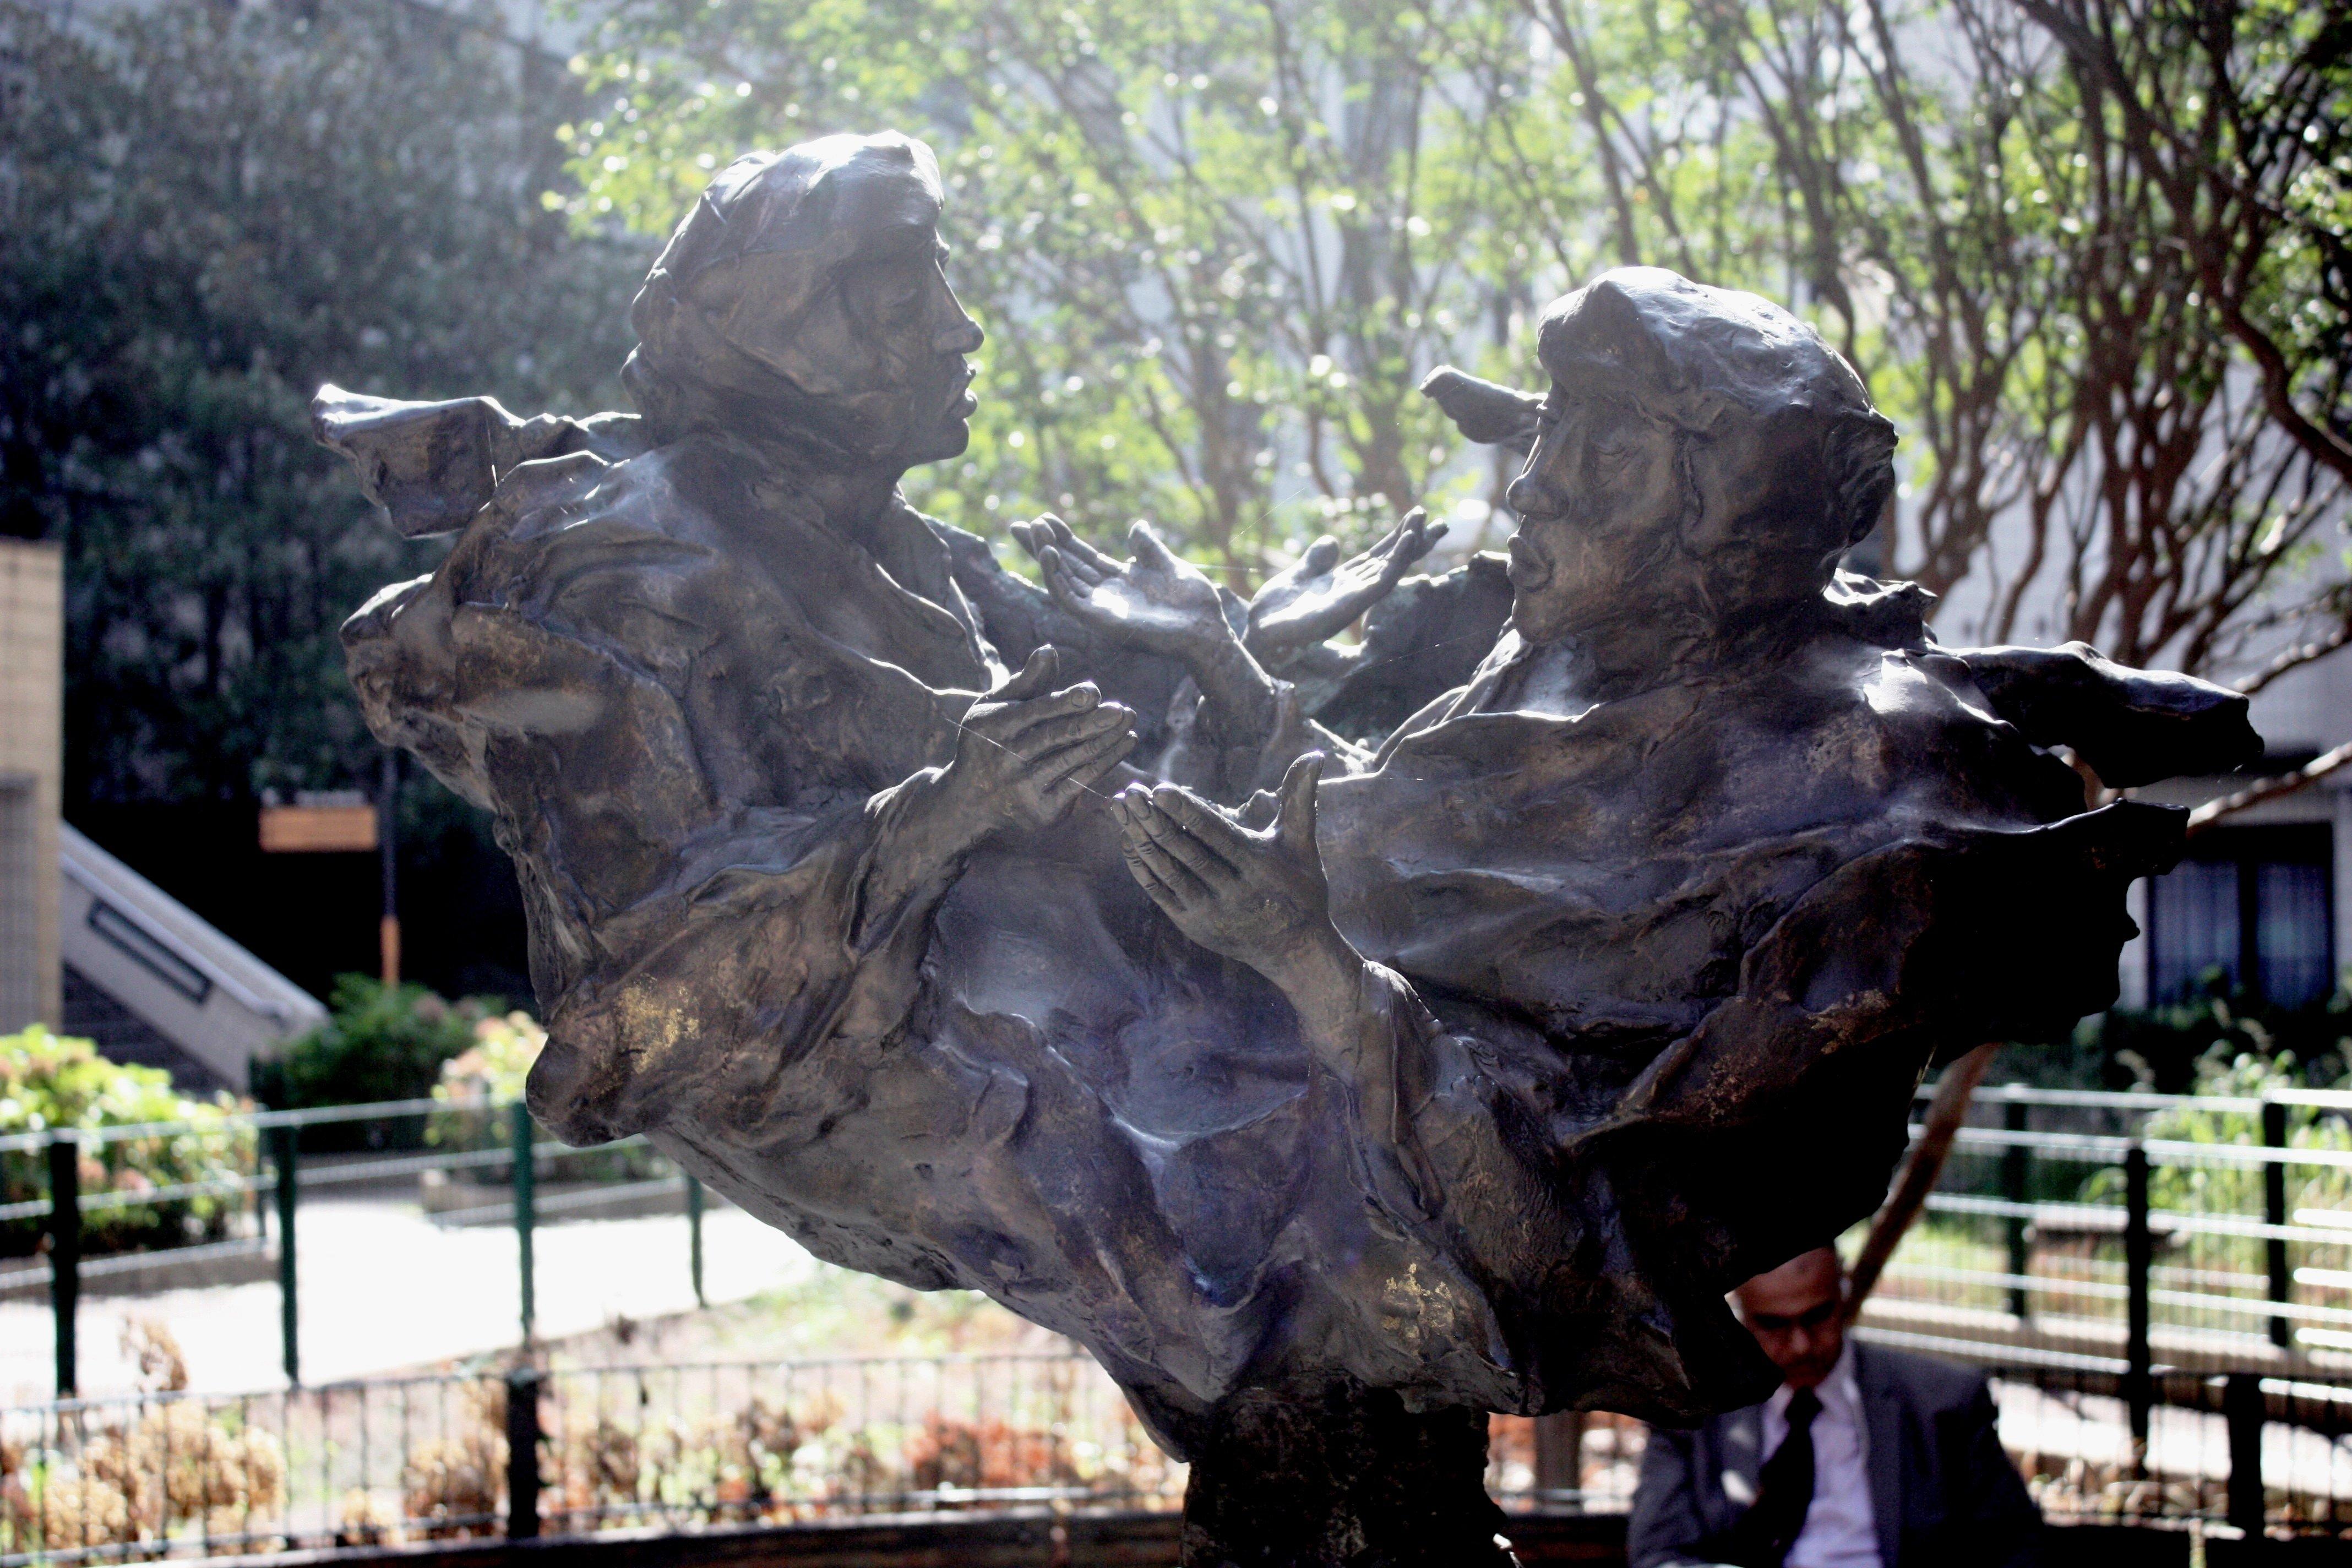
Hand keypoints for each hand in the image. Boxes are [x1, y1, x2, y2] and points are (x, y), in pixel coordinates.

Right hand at [934, 646, 1135, 838]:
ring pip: (1073, 760)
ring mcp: (1024, 788)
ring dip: (1106, 741)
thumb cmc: (990, 740)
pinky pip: (1081, 783)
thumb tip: (1050, 650)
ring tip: (1129, 723)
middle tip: (1122, 710)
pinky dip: (1106, 762)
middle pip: (1057, 737)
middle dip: (1093, 723)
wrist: (971, 800)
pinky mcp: (1042, 811)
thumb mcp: (996, 707)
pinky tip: (1124, 744)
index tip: (1093, 692)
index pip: (1036, 712)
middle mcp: (1006, 759)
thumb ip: (1027, 681)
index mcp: (993, 727)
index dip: (1066, 702)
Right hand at [1012, 514, 1237, 659]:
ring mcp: (1102, 609)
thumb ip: (1148, 547)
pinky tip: (1050, 555)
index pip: (1082, 556)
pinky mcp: (1102, 622)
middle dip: (1042, 546)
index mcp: (1119, 579)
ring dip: (1047, 556)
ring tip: (1036, 531)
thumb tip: (1136, 526)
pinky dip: (1058, 579)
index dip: (1063, 537)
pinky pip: (1071, 600)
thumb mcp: (1168, 564)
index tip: (1043, 517)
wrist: (1207, 627)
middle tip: (1018, 524)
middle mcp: (1105, 594)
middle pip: (1066, 566)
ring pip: (1064, 581)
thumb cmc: (1193, 602)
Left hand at [1112, 754, 1356, 996]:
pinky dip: (1142, 866)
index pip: (1215, 834)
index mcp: (1257, 867)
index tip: (1161, 789)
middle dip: (1154, 820)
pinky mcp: (1192, 925)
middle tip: (1131, 792)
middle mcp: (1231, 891)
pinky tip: (1127, 840)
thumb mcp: (1303, 844)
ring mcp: (1208, 912)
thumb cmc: (1301, 890)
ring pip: (1168, 870)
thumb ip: (1301, 798)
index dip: (1187, 812)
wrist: (1294, 951)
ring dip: (1141, 839)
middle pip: (1185, 851)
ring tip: (1121, 809)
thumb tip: (1316, 753)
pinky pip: (1159, 892)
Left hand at [1244, 509, 1445, 664]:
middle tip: (1439, 521)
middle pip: (1390, 561)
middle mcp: (1353, 590)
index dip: (1398, 538)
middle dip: (1414, 542)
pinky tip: (1405, 543)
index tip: (1417, 517)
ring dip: (1407, 546)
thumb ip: (1316, 560)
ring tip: (1423, 521)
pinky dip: (1394, 563)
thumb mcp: (1298, 576)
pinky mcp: (1348, 606)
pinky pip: (1378, 582)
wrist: (1258, 633)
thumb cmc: (1276, 611)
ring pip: (1389, 569)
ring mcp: (1353, 598)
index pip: (1378, 556)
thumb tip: (1332, 543)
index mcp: (1343, 581)